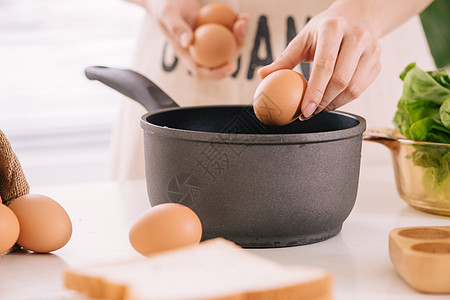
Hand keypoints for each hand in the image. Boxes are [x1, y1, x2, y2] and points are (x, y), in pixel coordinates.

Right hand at [144, 0, 247, 79]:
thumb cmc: (162, 4)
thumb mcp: (167, 13)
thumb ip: (176, 27)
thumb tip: (188, 42)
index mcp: (185, 54)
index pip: (200, 71)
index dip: (217, 74)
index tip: (231, 67)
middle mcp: (196, 51)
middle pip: (219, 60)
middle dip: (235, 50)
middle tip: (241, 32)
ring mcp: (205, 41)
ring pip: (226, 46)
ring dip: (239, 36)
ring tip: (243, 20)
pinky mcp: (211, 30)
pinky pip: (227, 32)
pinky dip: (235, 25)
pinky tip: (242, 16)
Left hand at [259, 5, 380, 119]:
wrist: (355, 18)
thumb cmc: (324, 31)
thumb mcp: (303, 39)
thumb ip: (284, 58)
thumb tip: (262, 75)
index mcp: (333, 28)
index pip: (324, 65)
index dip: (314, 91)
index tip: (304, 110)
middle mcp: (357, 36)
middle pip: (341, 79)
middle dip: (322, 102)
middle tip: (307, 113)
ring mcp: (372, 49)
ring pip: (353, 88)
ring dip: (333, 104)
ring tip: (317, 109)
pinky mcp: (378, 62)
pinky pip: (361, 89)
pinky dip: (344, 101)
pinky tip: (330, 102)